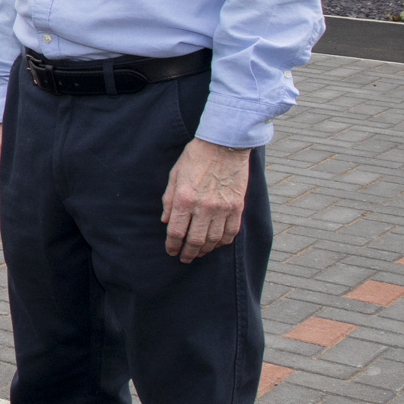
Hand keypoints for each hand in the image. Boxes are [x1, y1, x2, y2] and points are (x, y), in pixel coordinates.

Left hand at [162, 138, 250, 261]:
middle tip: (184, 258)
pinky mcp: (237, 207)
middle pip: (195, 241)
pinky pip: (231, 232)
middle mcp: (204, 207)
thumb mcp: (175, 175)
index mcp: (185, 199)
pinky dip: (223, 242)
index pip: (176, 232)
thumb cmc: (196, 157)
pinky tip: (216, 244)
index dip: (172, 245)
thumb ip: (169, 200)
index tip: (171, 251)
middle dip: (188, 253)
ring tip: (199, 253)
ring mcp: (223, 208)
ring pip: (214, 240)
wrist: (224, 145)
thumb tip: (165, 221)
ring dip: (205, 250)